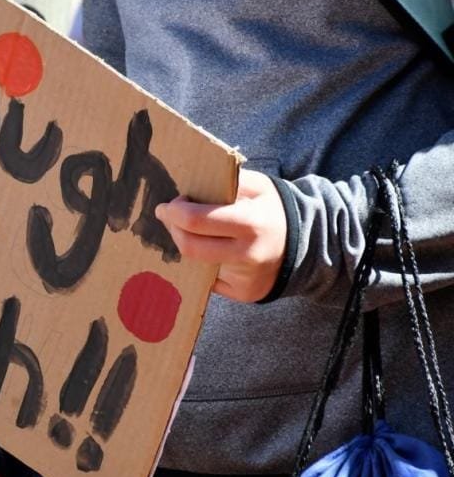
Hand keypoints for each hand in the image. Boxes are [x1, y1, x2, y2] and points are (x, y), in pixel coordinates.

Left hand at [155, 169, 286, 302]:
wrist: (309, 241)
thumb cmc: (272, 209)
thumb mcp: (255, 186)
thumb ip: (223, 182)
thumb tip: (185, 186)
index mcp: (250, 223)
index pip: (195, 221)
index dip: (174, 212)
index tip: (168, 206)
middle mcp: (248, 255)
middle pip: (189, 248)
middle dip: (173, 230)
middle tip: (170, 218)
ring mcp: (246, 279)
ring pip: (197, 265)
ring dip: (188, 247)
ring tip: (192, 232)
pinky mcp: (245, 294)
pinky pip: (210, 281)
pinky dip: (204, 265)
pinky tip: (212, 252)